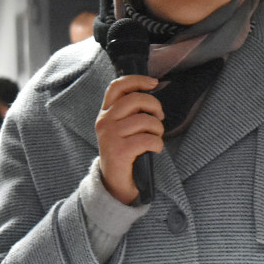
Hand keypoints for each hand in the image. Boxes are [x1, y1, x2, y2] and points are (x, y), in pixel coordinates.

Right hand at [96, 75, 163, 204]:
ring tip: (156, 137)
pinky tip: (154, 149)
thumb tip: (151, 92)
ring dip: (158, 129)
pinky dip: (157, 144)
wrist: (114, 184)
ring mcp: (110, 136)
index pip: (117, 86)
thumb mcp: (121, 128)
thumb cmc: (124, 152)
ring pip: (144, 120)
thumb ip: (130, 111)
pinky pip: (147, 139)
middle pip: (135, 99)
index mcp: (105, 113)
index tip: (154, 83)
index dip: (137, 80)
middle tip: (159, 118)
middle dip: (155, 106)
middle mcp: (104, 122)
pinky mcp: (119, 151)